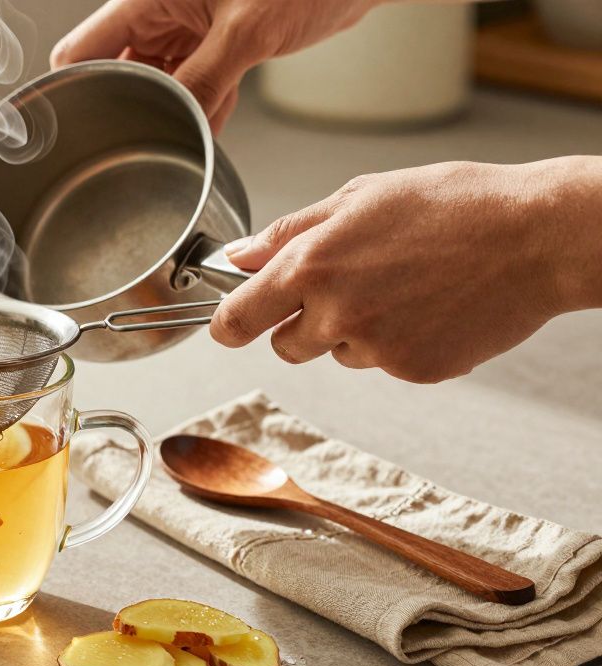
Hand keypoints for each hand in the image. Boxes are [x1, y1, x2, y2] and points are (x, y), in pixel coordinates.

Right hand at [51, 0, 380, 130]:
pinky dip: (204, 105)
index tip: (85, 128)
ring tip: (189, 129)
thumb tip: (178, 125)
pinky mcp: (217, 42)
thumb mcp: (246, 32)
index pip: (81, 50)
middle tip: (146, 138)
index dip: (78, 89)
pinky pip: (192, 84)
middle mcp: (160, 13)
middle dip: (135, 106)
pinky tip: (216, 120)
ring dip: (174, 110)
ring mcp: (187, 29)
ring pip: (158, 83)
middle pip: (119, 71)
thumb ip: (204, 82)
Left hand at [209, 157, 601, 383]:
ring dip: (354, 330)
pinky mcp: (412, 371)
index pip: (236, 320)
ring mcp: (375, 348)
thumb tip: (240, 258)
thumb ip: (289, 232)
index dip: (228, 324)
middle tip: (345, 287)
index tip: (230, 323)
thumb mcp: (359, 196)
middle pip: (285, 346)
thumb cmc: (451, 204)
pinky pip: (385, 364)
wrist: (534, 237)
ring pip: (338, 353)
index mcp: (310, 267)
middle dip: (300, 324)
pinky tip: (430, 306)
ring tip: (403, 286)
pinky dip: (399, 342)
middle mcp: (335, 314)